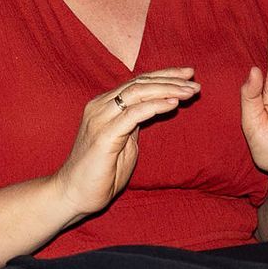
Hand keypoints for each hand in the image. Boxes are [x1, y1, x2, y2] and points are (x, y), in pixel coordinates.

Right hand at [49, 68, 197, 221]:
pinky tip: (173, 103)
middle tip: (194, 80)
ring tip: (190, 91)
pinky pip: (134, 114)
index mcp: (104, 105)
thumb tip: (156, 108)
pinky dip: (155, 106)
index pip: (137, 82)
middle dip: (170, 79)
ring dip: (167, 90)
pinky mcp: (104, 135)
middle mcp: (100, 106)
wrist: (73, 194)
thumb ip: (136, 123)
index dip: (164, 75)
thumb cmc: (100, 172)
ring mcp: (100, 119)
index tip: (187, 74)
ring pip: (138, 93)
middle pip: (140, 82)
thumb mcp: (124, 142)